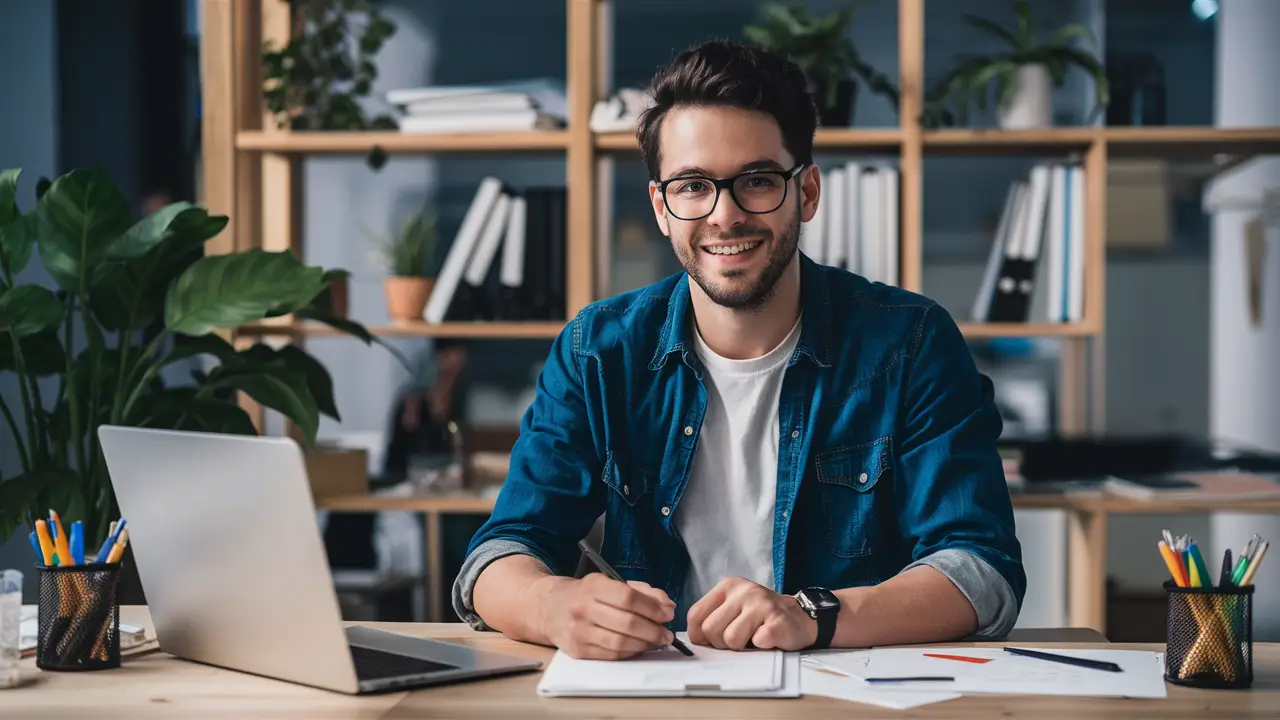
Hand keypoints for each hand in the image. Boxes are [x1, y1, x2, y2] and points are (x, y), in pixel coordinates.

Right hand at [537, 573, 676, 659]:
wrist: (549, 608)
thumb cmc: (586, 595)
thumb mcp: (610, 583)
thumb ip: (642, 591)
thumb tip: (667, 606)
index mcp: (593, 586)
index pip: (628, 598)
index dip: (652, 608)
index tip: (667, 614)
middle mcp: (583, 608)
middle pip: (627, 623)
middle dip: (653, 630)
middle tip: (667, 634)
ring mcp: (579, 631)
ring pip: (620, 643)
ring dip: (645, 644)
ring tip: (656, 642)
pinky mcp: (578, 650)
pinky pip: (612, 655)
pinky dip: (630, 653)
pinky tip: (639, 647)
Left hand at [687, 577, 816, 650]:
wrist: (800, 617)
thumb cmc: (761, 616)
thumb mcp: (734, 607)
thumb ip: (712, 617)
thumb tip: (694, 640)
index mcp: (728, 586)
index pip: (695, 615)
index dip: (698, 636)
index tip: (710, 641)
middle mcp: (744, 591)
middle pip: (711, 630)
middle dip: (721, 644)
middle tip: (738, 639)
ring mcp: (761, 604)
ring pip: (731, 639)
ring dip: (741, 647)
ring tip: (753, 638)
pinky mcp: (777, 621)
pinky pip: (756, 643)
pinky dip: (760, 647)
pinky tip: (767, 638)